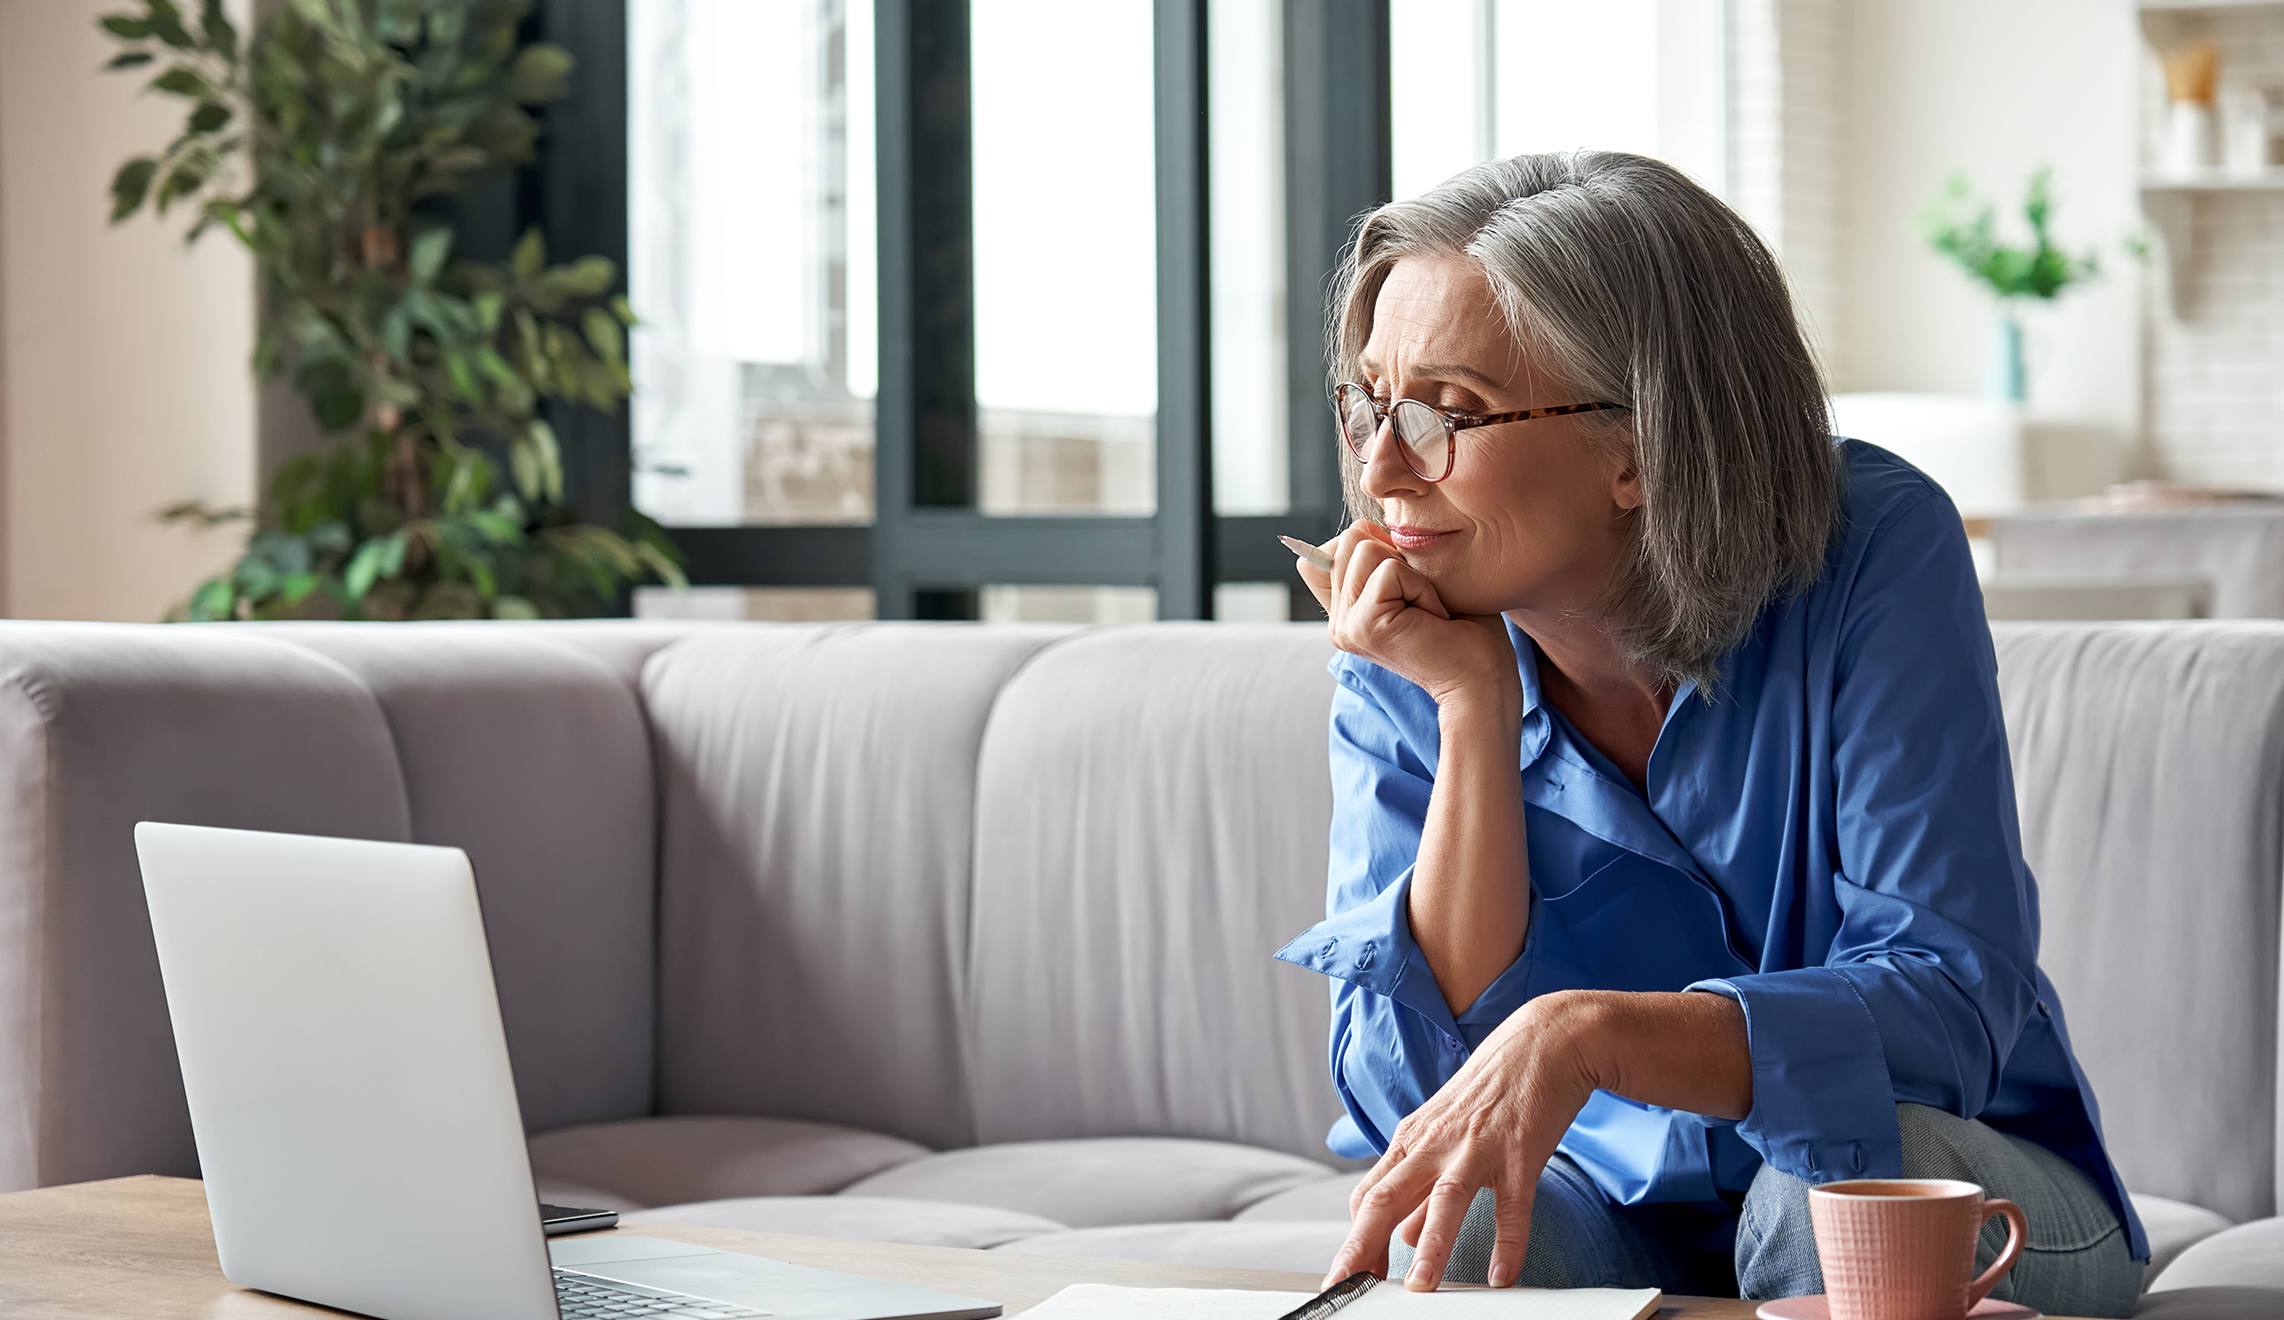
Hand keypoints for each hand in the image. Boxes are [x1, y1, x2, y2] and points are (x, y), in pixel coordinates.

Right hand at [1294, 522, 1517, 708]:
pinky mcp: (1364, 626)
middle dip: (1396, 556)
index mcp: (1345, 613)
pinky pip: (1390, 570)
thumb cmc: (1462, 630)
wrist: (1482, 679)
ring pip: (1365, 547)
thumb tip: (1366, 527)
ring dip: (1411, 572)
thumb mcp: (1415, 582)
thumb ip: (1381, 558)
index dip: (1370, 547)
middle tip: (1422, 599)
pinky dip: (1422, 586)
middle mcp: (1338, 622)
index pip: (1325, 551)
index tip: (1406, 586)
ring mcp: (1346, 626)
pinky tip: (1433, 618)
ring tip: (1427, 609)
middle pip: (1349, 539)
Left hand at [1322, 993, 1600, 1290]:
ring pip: (1445, 1200)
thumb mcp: (1445, 1133)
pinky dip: (1508, 1242)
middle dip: (1363, 1246)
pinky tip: (1502, 1275)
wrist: (1544, 1041)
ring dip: (1431, 1246)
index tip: (1347, 1277)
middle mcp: (1435, 1144)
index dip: (1355, 1239)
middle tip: (1347, 1286)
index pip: (1369, 1196)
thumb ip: (1421, 1186)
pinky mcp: (1520, 1151)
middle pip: (1387, 1197)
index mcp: (1412, 1140)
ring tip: (1420, 1288)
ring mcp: (1477, 1147)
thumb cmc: (1491, 1089)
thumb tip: (1401, 1234)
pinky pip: (1513, 1204)